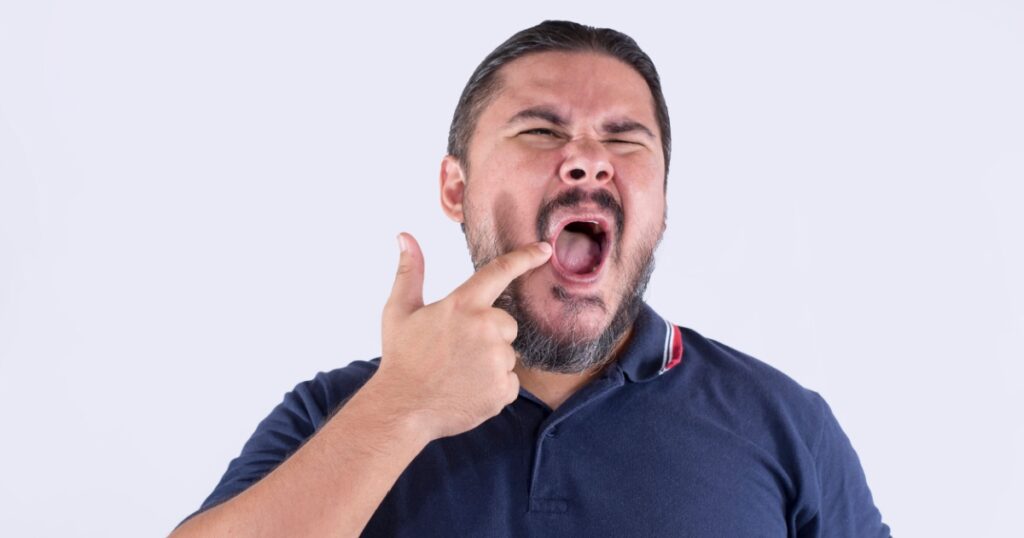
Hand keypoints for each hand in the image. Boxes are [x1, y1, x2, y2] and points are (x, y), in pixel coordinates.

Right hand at [365, 232, 551, 441]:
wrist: (402, 409)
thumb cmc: (401, 359)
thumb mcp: (398, 311)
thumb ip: (409, 271)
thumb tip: (405, 236)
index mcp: (463, 305)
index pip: (500, 272)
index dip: (526, 257)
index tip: (545, 249)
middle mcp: (485, 328)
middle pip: (506, 324)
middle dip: (489, 335)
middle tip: (458, 352)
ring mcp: (497, 359)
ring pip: (508, 354)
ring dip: (491, 363)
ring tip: (460, 373)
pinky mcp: (504, 388)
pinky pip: (510, 382)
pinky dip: (494, 387)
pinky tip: (469, 390)